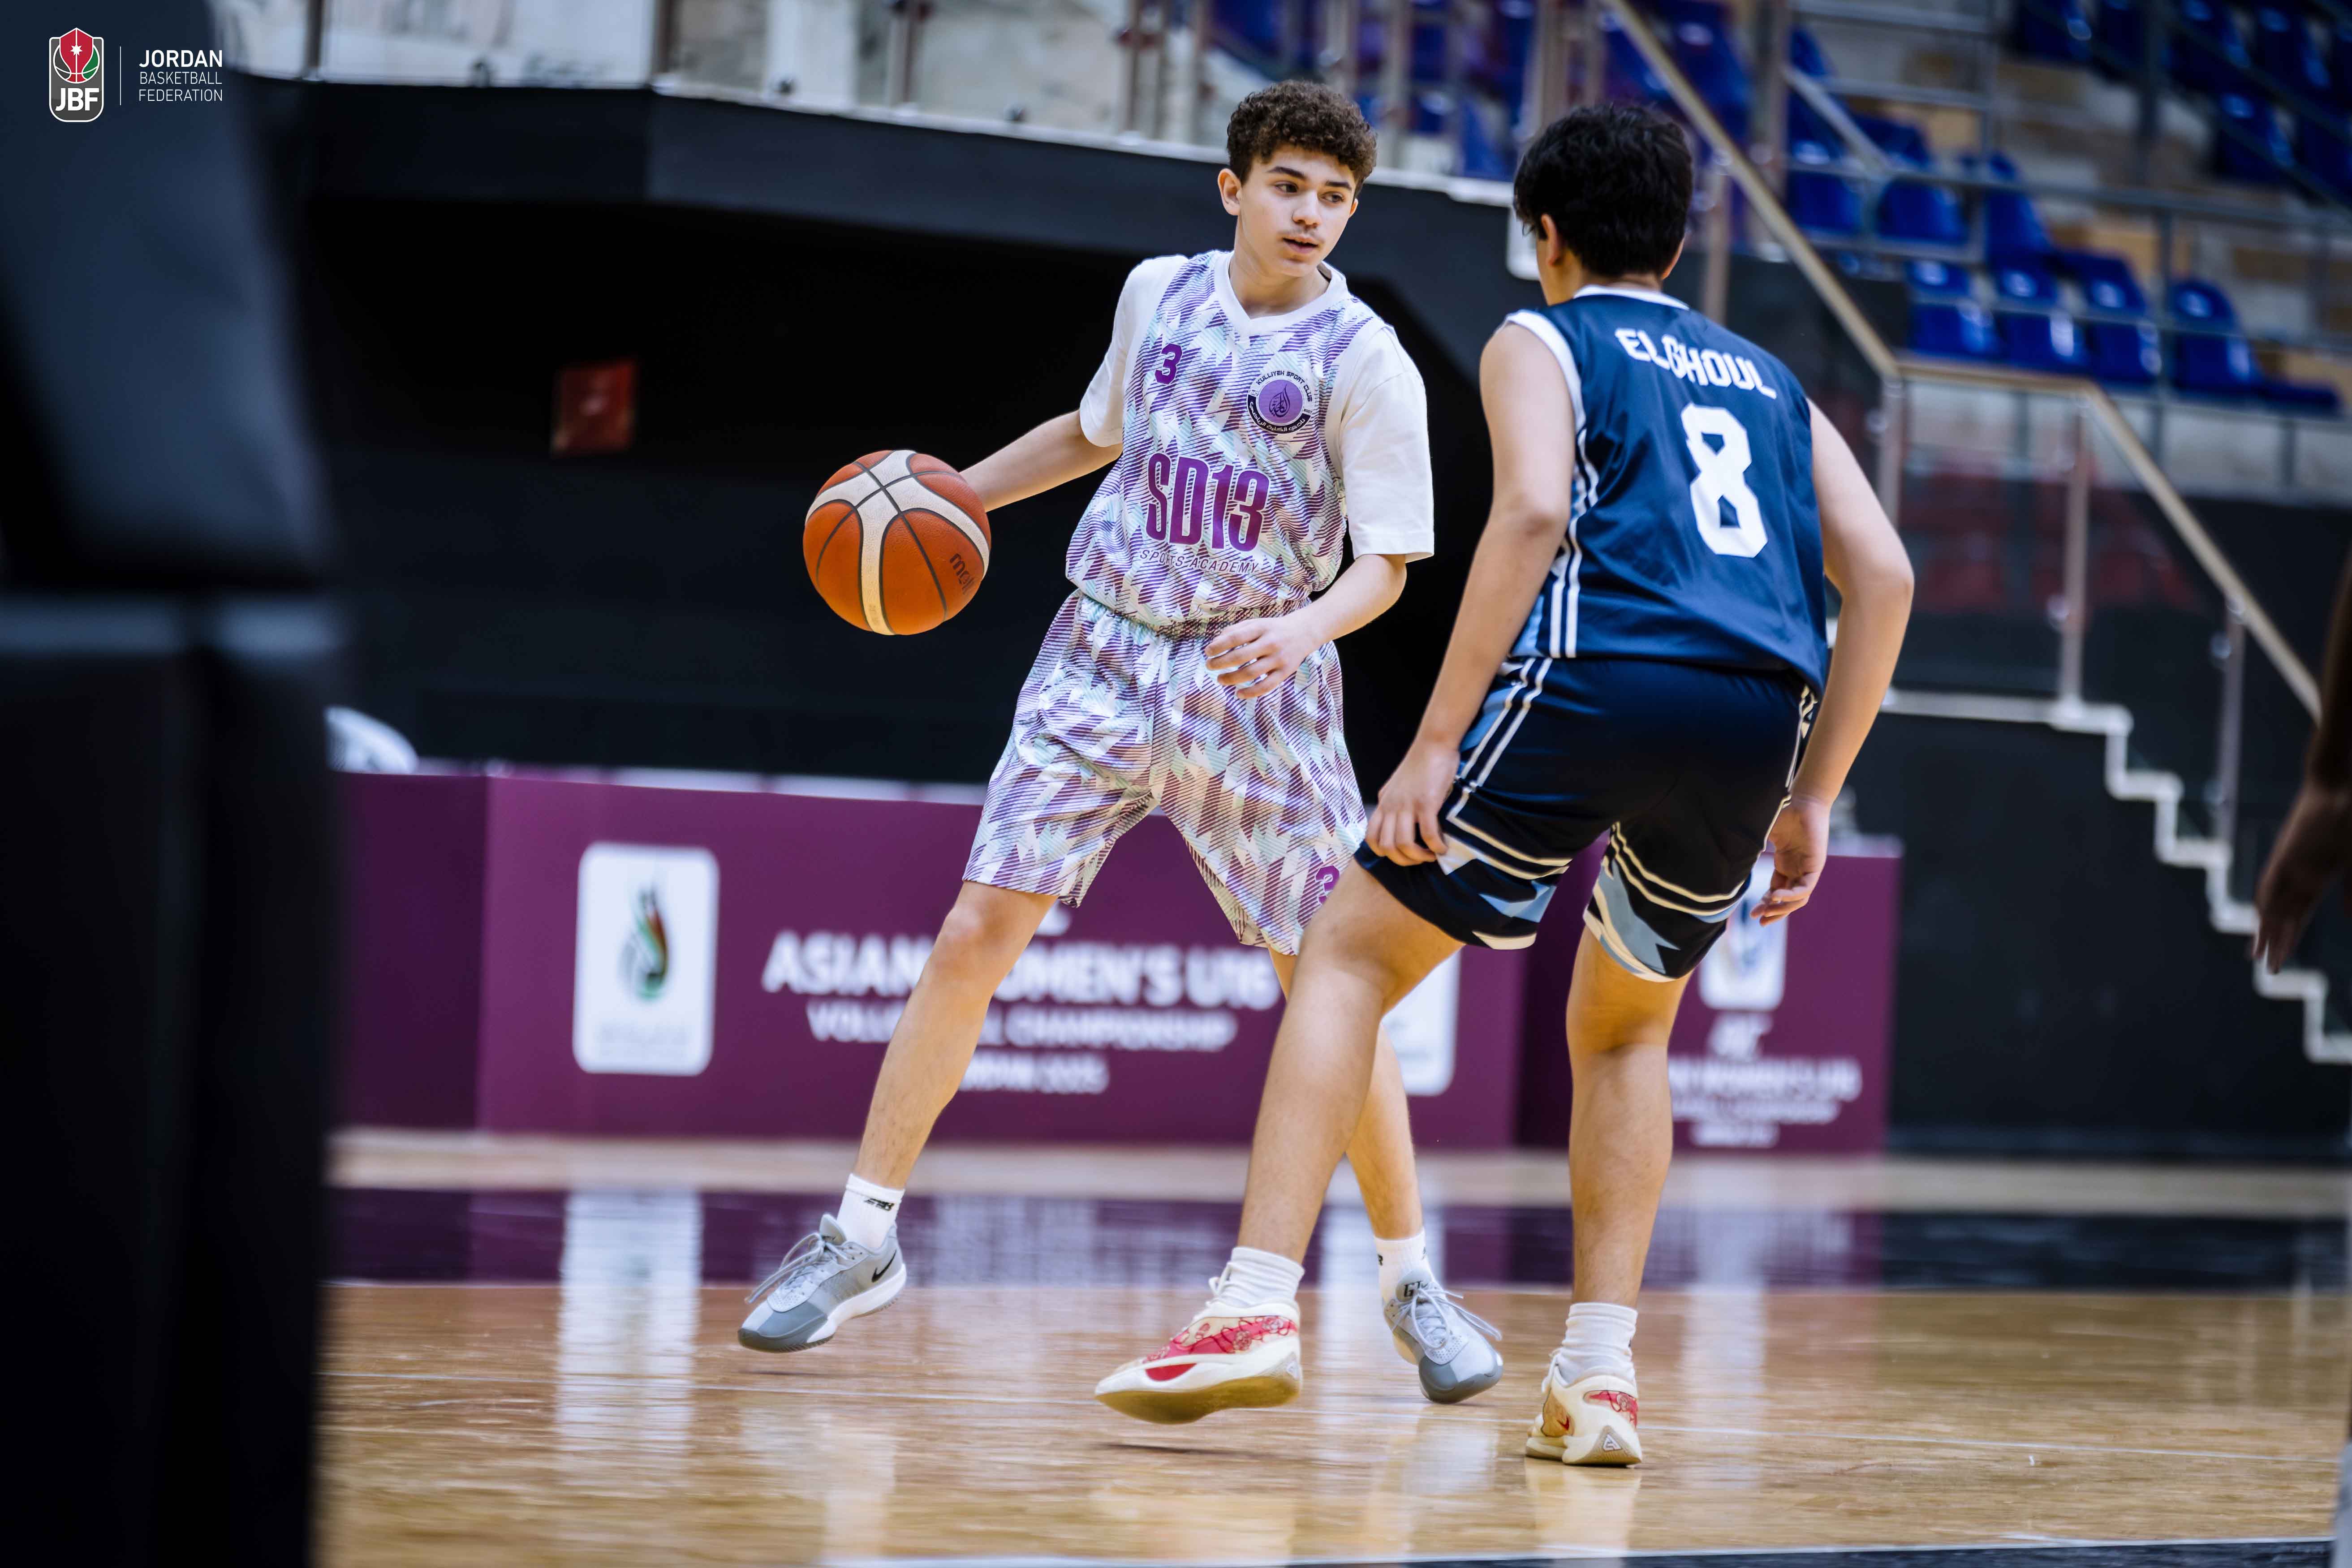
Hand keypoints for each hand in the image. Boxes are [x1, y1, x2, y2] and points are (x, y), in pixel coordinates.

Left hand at [1206, 613, 1320, 697]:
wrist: (1303, 633)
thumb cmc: (1272, 629)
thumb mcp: (1255, 624)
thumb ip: (1235, 631)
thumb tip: (1214, 644)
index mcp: (1261, 628)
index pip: (1235, 637)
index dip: (1218, 646)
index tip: (1208, 651)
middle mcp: (1271, 643)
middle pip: (1240, 656)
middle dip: (1220, 663)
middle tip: (1209, 666)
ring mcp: (1279, 659)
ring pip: (1251, 673)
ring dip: (1231, 678)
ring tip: (1220, 679)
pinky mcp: (1285, 672)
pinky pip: (1266, 686)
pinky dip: (1250, 692)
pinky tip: (1238, 693)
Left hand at [1365, 739, 1459, 864]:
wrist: (1432, 744)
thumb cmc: (1420, 763)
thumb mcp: (1397, 785)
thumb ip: (1394, 802)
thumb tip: (1398, 819)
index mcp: (1383, 803)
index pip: (1371, 837)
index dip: (1383, 852)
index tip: (1401, 854)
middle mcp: (1391, 806)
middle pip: (1386, 846)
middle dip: (1403, 860)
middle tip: (1419, 859)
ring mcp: (1407, 804)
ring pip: (1403, 843)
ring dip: (1419, 856)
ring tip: (1431, 855)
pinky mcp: (1426, 802)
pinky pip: (1427, 834)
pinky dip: (1436, 846)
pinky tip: (1443, 848)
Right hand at [1756, 793, 1830, 924]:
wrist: (1802, 800)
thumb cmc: (1782, 812)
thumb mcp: (1762, 835)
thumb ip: (1750, 848)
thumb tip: (1728, 861)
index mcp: (1785, 864)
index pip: (1776, 891)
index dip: (1766, 904)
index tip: (1752, 914)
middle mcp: (1796, 870)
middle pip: (1787, 900)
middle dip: (1773, 912)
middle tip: (1758, 920)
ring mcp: (1807, 869)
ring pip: (1798, 899)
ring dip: (1782, 908)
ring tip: (1766, 912)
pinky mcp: (1816, 866)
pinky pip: (1805, 888)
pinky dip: (1791, 895)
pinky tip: (1776, 896)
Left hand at [2252, 781, 2351, 971]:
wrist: (2337, 787)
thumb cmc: (2349, 822)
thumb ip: (2351, 889)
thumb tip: (2349, 916)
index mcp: (2315, 880)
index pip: (2297, 917)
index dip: (2289, 939)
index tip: (2280, 960)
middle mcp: (2297, 876)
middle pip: (2282, 917)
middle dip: (2275, 943)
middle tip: (2267, 968)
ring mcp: (2290, 865)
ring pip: (2272, 904)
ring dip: (2267, 929)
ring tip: (2259, 953)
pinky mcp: (2285, 852)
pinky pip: (2272, 880)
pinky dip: (2266, 900)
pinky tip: (2261, 919)